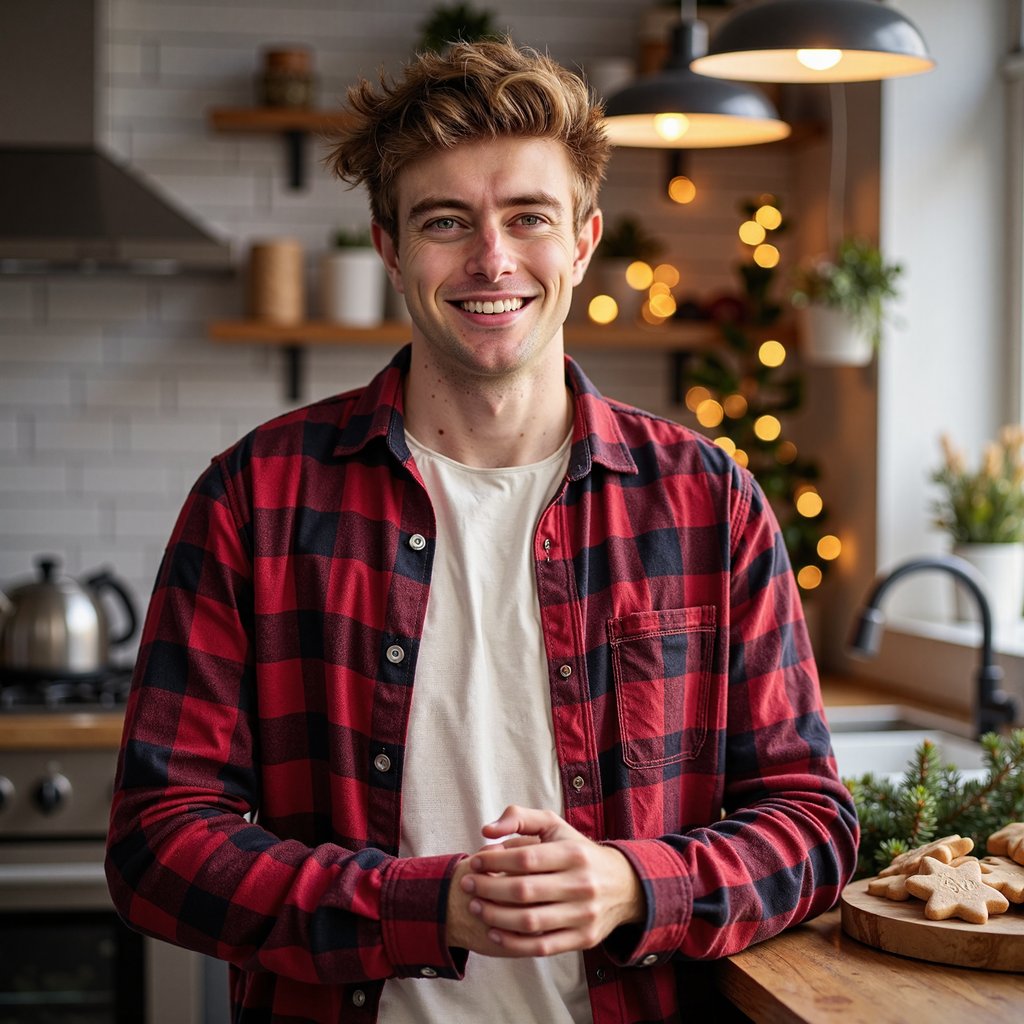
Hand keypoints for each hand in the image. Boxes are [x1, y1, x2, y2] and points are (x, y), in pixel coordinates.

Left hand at [452, 805, 644, 957]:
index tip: (475, 862)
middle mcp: (581, 884)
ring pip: (530, 921)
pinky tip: (494, 932)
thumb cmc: (577, 852)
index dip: (494, 861)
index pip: (526, 858)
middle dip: (488, 888)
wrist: (623, 885)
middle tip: (467, 884)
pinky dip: (513, 943)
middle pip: (524, 891)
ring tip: (475, 906)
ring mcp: (583, 915)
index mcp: (573, 853)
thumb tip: (487, 831)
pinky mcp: (583, 939)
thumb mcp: (555, 826)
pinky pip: (542, 946)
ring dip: (495, 916)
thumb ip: (520, 819)